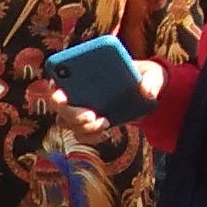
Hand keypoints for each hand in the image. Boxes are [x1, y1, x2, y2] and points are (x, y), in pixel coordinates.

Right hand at [39, 57, 165, 141]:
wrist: (146, 96)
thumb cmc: (144, 76)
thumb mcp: (152, 73)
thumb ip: (150, 79)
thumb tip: (146, 92)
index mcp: (85, 69)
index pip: (58, 74)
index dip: (54, 84)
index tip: (63, 94)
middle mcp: (76, 89)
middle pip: (58, 103)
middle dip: (70, 113)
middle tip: (90, 116)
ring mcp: (79, 107)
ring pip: (65, 122)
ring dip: (82, 127)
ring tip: (106, 123)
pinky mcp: (87, 124)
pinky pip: (79, 134)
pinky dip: (90, 137)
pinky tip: (107, 133)